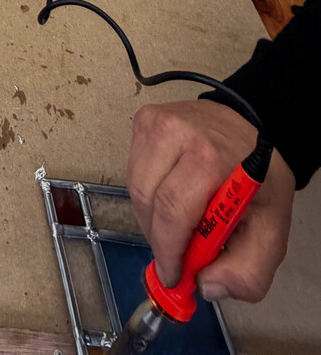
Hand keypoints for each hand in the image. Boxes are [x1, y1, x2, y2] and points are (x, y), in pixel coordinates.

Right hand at [128, 100, 295, 302]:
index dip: (168, 250)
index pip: (171, 211)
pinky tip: (170, 194)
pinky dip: (147, 193)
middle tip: (177, 254)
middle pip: (148, 200)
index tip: (173, 275)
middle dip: (159, 237)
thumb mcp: (271, 231)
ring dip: (151, 216)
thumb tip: (204, 284)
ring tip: (177, 223)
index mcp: (209, 157)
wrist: (252, 128)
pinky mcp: (144, 119)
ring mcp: (156, 121)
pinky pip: (134, 169)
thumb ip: (247, 272)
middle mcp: (176, 132)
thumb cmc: (259, 178)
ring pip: (135, 186)